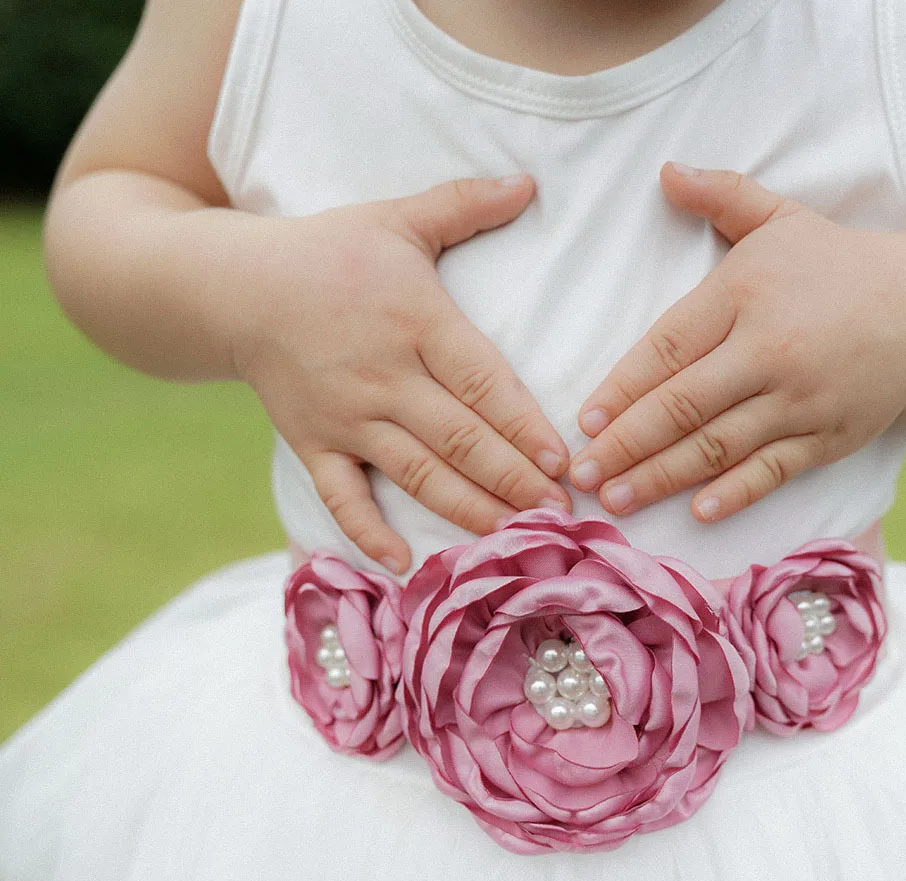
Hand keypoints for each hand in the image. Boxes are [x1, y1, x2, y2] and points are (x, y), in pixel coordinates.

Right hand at [232, 175, 569, 572]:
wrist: (232, 286)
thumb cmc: (327, 253)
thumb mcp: (395, 219)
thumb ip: (463, 204)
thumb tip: (530, 182)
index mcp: (415, 321)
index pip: (483, 383)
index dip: (526, 426)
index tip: (565, 462)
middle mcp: (384, 376)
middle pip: (460, 438)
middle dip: (514, 482)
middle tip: (561, 516)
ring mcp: (346, 416)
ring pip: (417, 473)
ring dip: (468, 511)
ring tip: (514, 541)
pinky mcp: (313, 443)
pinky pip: (342, 497)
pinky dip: (368, 533)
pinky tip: (403, 564)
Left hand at [569, 164, 905, 521]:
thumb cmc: (839, 263)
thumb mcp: (781, 218)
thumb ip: (721, 195)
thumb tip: (665, 171)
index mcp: (745, 294)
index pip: (667, 348)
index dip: (622, 388)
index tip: (585, 422)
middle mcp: (769, 350)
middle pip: (683, 405)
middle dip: (626, 445)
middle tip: (581, 475)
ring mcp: (800, 399)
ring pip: (719, 446)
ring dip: (662, 477)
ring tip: (616, 501)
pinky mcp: (828, 437)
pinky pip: (773, 471)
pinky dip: (736, 493)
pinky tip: (698, 513)